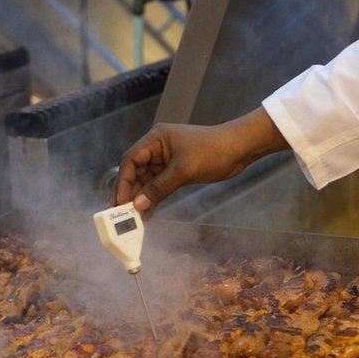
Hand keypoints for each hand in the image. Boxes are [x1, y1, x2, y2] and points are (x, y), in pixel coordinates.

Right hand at [110, 107, 289, 215]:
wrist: (239, 149)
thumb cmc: (213, 151)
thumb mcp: (183, 171)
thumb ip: (159, 188)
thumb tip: (137, 204)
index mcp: (156, 139)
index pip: (130, 160)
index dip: (122, 182)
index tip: (119, 202)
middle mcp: (157, 147)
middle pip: (135, 171)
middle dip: (129, 192)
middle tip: (121, 214)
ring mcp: (166, 159)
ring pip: (146, 180)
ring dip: (141, 198)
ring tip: (134, 218)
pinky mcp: (176, 169)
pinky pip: (159, 185)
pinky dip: (153, 198)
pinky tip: (148, 212)